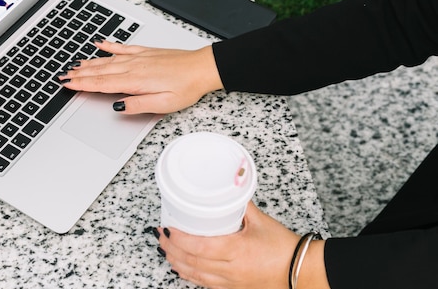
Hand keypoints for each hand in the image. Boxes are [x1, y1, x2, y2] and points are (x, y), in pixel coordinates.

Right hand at [58, 40, 222, 113]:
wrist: (202, 68)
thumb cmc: (186, 86)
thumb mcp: (163, 104)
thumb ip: (137, 105)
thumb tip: (117, 106)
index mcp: (135, 81)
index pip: (102, 84)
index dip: (82, 84)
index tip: (68, 84)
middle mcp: (133, 66)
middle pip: (100, 71)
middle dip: (79, 74)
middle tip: (62, 76)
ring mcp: (139, 58)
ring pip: (107, 60)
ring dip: (89, 63)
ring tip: (74, 65)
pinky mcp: (145, 52)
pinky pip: (122, 48)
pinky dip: (109, 45)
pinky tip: (99, 44)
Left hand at [156, 202, 329, 288]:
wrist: (302, 272)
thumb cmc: (285, 248)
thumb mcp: (261, 220)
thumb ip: (241, 204)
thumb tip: (231, 186)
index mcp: (237, 251)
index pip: (199, 247)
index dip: (179, 239)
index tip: (168, 228)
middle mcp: (231, 270)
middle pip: (192, 262)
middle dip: (172, 249)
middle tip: (161, 235)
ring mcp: (231, 282)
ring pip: (195, 276)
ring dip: (177, 262)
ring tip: (166, 250)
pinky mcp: (234, 288)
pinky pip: (205, 284)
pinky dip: (190, 275)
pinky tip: (182, 268)